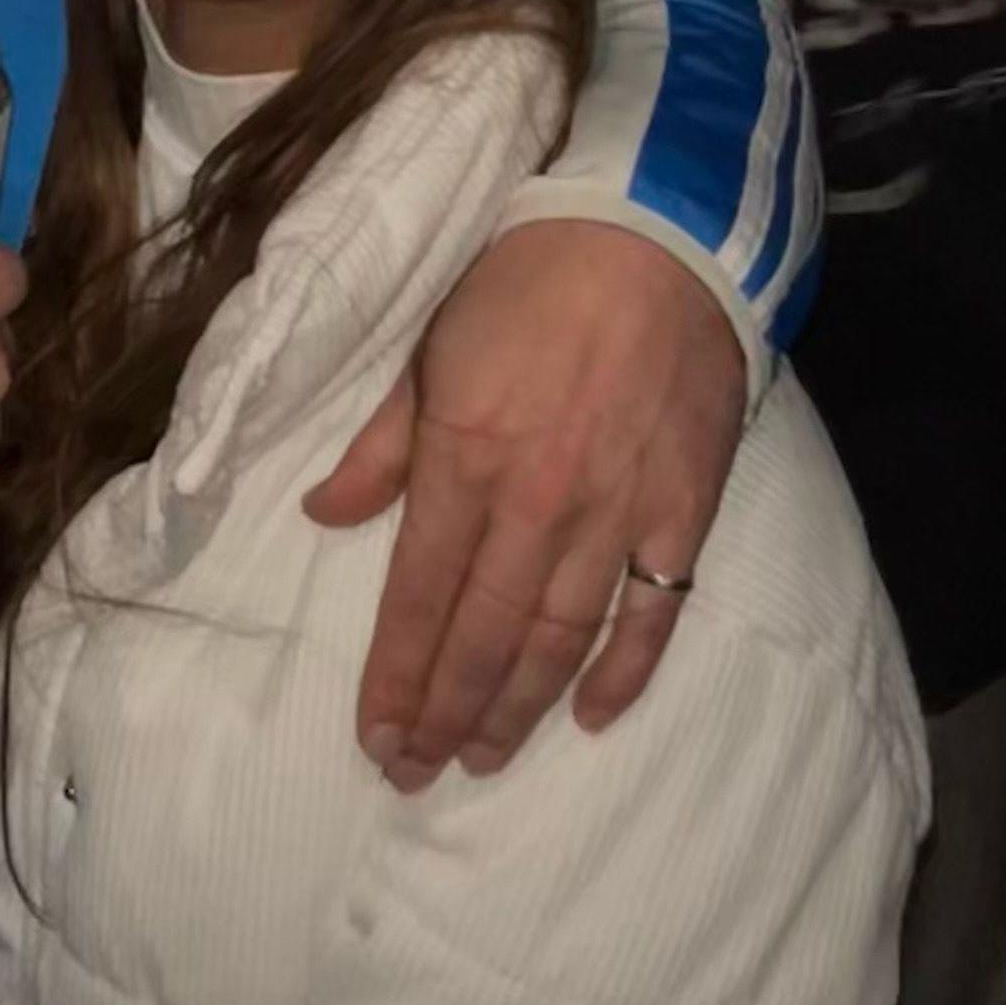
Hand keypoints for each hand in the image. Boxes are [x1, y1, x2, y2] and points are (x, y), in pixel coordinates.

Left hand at [304, 219, 745, 787]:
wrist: (651, 232)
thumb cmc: (525, 279)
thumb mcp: (429, 346)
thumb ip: (381, 442)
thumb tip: (322, 515)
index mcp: (464, 457)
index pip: (420, 593)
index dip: (397, 674)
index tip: (375, 736)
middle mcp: (536, 503)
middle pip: (485, 636)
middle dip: (446, 712)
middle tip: (415, 772)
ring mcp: (616, 515)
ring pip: (559, 640)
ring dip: (518, 709)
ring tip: (482, 756)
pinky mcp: (683, 512)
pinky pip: (653, 615)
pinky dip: (623, 674)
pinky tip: (591, 716)